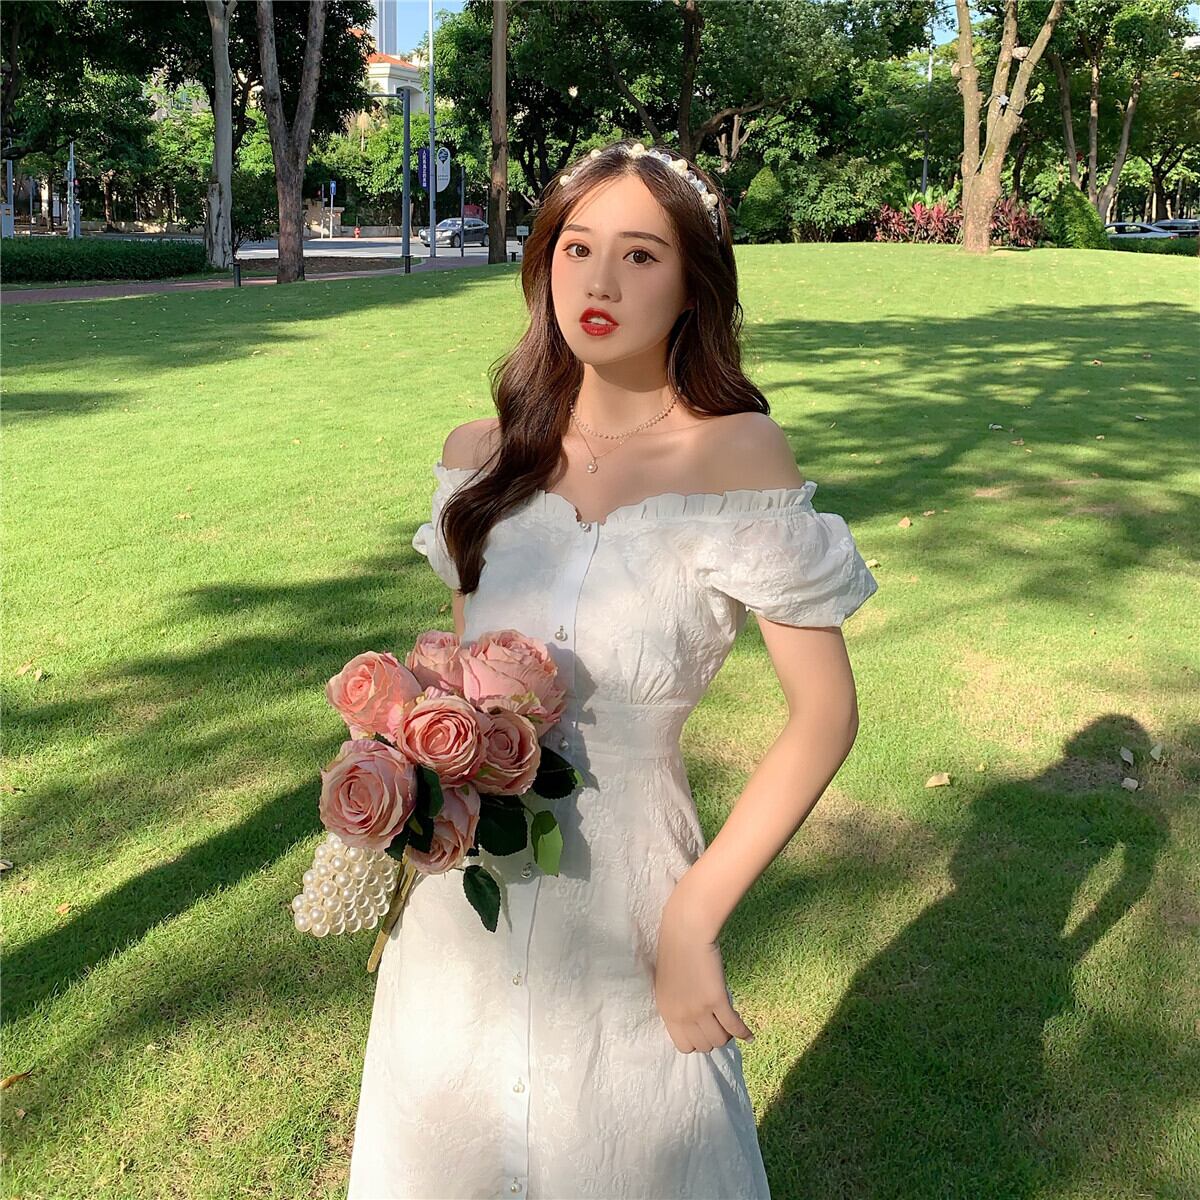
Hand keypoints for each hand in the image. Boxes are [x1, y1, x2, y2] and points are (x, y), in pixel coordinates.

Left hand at [653, 902, 754, 1052]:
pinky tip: (749, 1035)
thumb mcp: (668, 985)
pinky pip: (733, 1027)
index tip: (704, 1033)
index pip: (684, 1046)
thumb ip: (678, 1004)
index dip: (696, 1042)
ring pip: (720, 1040)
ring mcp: (700, 1010)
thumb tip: (693, 1020)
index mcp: (666, 1012)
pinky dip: (743, 1033)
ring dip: (727, 1035)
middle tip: (720, 1026)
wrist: (685, 933)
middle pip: (704, 1045)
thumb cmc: (675, 952)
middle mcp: (682, 1015)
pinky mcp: (717, 1000)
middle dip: (713, 1038)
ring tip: (731, 1026)